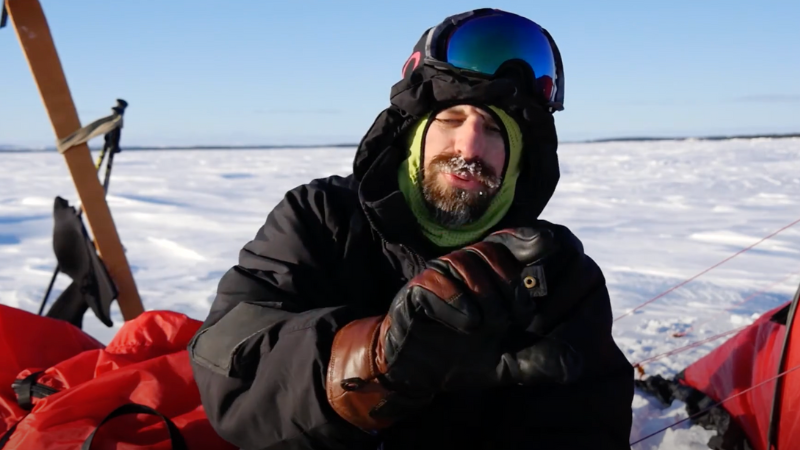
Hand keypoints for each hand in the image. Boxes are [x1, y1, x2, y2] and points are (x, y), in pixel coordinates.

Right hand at [326, 227, 579, 430]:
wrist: (416, 374)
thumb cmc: (464, 358)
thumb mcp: (508, 364)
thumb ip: (539, 361)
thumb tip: (575, 366)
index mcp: (491, 278)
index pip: (512, 242)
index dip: (529, 239)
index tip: (548, 246)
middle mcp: (466, 269)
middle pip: (494, 252)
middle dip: (512, 287)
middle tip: (515, 318)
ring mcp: (440, 276)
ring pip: (467, 263)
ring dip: (485, 297)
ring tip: (485, 326)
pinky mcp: (416, 290)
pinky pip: (438, 282)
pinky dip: (457, 302)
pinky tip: (468, 324)